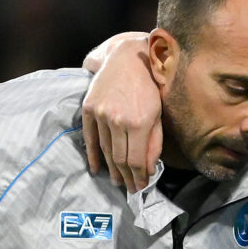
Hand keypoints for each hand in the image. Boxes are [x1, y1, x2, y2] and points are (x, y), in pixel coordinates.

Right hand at [80, 32, 162, 190]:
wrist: (128, 59)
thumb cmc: (149, 88)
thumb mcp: (158, 116)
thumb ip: (154, 144)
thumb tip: (148, 170)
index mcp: (139, 123)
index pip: (136, 160)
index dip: (138, 177)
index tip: (140, 187)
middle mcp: (118, 120)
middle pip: (119, 159)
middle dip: (126, 177)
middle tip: (129, 189)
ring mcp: (101, 114)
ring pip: (105, 150)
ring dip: (111, 169)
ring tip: (117, 181)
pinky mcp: (89, 108)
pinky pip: (90, 137)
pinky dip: (92, 155)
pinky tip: (96, 169)